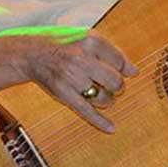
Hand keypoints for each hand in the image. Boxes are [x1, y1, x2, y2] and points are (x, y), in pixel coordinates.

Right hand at [4, 26, 137, 132]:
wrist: (32, 53)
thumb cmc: (65, 45)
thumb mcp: (88, 39)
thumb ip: (112, 53)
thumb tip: (135, 72)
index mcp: (91, 41)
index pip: (120, 61)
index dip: (123, 69)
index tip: (123, 73)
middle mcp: (81, 58)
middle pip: (115, 81)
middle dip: (117, 87)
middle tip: (112, 86)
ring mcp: (71, 77)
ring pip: (103, 98)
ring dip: (108, 100)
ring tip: (103, 96)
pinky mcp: (63, 93)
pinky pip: (86, 110)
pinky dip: (100, 121)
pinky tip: (111, 128)